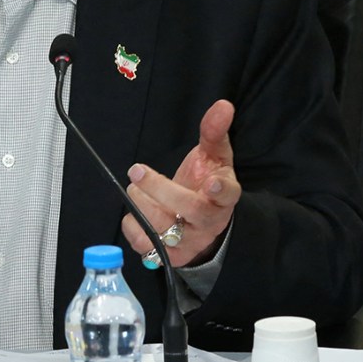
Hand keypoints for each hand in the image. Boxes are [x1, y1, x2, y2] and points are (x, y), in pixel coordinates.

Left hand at [123, 99, 240, 266]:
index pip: (228, 194)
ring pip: (165, 229)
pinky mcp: (170, 256)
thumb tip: (222, 105)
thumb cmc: (206, 184)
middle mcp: (210, 222)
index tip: (210, 182)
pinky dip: (133, 227)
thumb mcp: (213, 157)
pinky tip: (134, 213)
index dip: (221, 190)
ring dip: (143, 206)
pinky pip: (146, 245)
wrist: (201, 224)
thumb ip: (214, 132)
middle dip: (162, 191)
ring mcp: (190, 242)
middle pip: (191, 210)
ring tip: (135, 187)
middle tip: (138, 172)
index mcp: (224, 197)